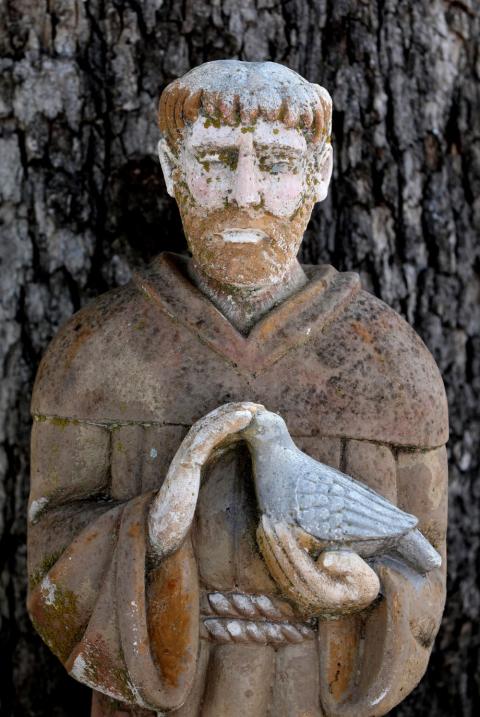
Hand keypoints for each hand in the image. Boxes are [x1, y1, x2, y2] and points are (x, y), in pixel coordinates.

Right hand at [149, 402, 263, 558]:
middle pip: (214, 421)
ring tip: (253, 409)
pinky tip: (244, 418)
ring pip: (212, 424)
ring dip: (233, 413)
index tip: (258, 415)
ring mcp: (187, 453)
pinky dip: (227, 424)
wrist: (165, 532)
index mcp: (196, 454)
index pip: (217, 427)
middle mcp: (191, 449)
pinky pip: (209, 436)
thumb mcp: (207, 490)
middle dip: (236, 411)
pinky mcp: (187, 461)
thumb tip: (244, 474)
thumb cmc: (186, 515)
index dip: (235, 418)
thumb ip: (218, 476)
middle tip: (259, 406)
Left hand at [257, 515, 379, 616]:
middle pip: (284, 567)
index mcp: (323, 594)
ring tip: (263, 523)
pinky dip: (268, 554)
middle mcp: (307, 598)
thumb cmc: (363, 582)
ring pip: (277, 570)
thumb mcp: (365, 576)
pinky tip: (264, 537)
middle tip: (265, 519)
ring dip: (267, 546)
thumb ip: (348, 565)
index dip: (288, 545)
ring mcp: (298, 598)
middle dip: (273, 542)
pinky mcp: (293, 593)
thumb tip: (324, 560)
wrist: (360, 598)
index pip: (300, 565)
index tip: (281, 525)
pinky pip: (276, 572)